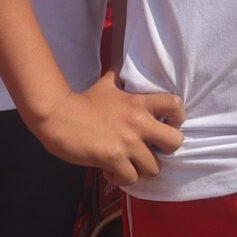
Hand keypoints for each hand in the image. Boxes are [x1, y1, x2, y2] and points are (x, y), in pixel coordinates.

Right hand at [25, 73, 185, 186]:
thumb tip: (122, 58)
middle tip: (151, 150)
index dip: (177, 118)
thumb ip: (120, 78)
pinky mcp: (113, 159)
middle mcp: (139, 123)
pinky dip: (122, 178)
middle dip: (166, 150)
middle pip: (175, 142)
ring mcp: (127, 143)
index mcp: (140, 102)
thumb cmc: (83, 100)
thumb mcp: (108, 84)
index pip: (176, 105)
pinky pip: (130, 178)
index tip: (167, 124)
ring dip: (141, 169)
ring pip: (154, 168)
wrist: (58, 116)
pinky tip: (112, 171)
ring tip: (129, 165)